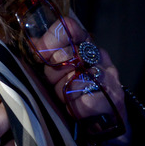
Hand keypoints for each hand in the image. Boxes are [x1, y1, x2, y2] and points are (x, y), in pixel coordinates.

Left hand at [41, 17, 129, 143]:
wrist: (106, 117)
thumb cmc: (77, 90)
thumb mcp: (60, 69)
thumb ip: (49, 55)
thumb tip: (32, 42)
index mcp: (85, 44)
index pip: (69, 28)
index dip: (50, 40)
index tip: (41, 55)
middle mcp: (99, 56)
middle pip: (66, 55)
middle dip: (53, 73)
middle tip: (56, 83)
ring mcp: (108, 76)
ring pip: (74, 79)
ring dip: (63, 92)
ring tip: (67, 97)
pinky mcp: (112, 99)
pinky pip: (85, 100)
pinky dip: (76, 106)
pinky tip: (77, 108)